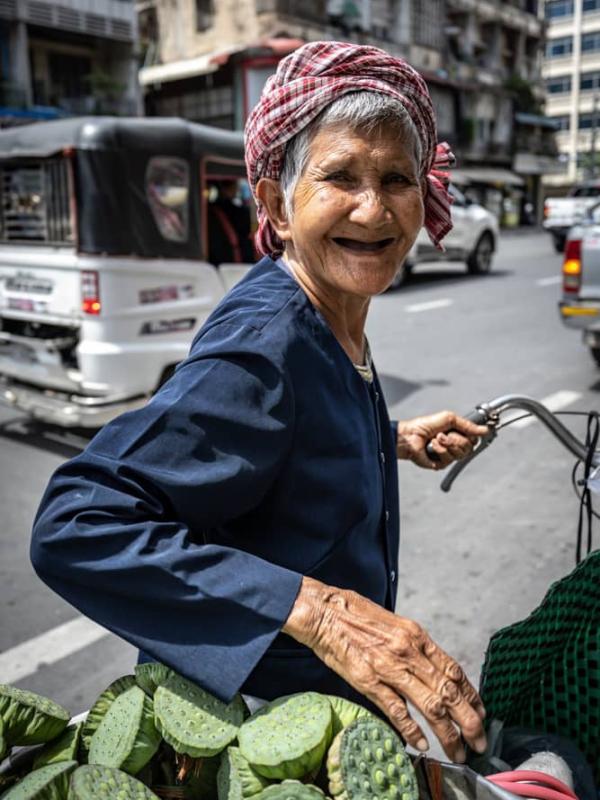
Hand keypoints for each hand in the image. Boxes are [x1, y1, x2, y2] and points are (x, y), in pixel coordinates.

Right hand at [283, 577, 486, 761]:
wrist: (325, 612)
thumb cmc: (357, 615)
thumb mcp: (395, 624)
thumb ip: (414, 647)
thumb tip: (432, 670)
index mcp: (416, 636)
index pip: (454, 670)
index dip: (472, 695)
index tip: (481, 713)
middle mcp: (408, 651)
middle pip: (449, 692)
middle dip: (469, 721)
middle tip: (479, 741)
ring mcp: (389, 667)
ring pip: (430, 705)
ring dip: (448, 733)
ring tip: (458, 751)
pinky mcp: (368, 681)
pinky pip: (397, 710)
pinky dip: (412, 730)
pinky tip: (422, 744)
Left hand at [397, 411, 487, 469]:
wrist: (410, 435)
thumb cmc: (426, 425)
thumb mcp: (449, 419)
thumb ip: (468, 425)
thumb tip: (485, 430)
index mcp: (458, 434)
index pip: (474, 439)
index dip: (472, 436)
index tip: (468, 432)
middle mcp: (454, 446)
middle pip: (469, 447)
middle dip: (456, 439)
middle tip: (444, 434)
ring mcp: (448, 455)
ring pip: (460, 454)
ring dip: (447, 444)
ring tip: (436, 438)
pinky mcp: (441, 464)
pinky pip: (449, 459)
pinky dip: (440, 450)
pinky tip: (432, 446)